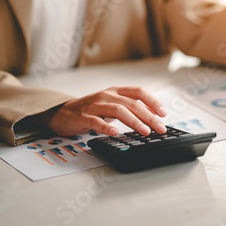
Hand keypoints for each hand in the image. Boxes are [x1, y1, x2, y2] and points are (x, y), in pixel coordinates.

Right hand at [44, 86, 167, 136]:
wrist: (61, 113)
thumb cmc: (91, 110)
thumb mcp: (112, 105)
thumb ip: (130, 108)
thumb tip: (152, 116)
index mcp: (116, 91)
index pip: (138, 92)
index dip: (153, 101)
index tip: (164, 113)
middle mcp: (107, 95)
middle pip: (132, 103)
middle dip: (148, 116)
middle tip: (160, 127)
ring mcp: (94, 105)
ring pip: (118, 110)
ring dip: (134, 121)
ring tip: (145, 131)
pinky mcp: (83, 117)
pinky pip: (96, 121)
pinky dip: (106, 127)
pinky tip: (115, 133)